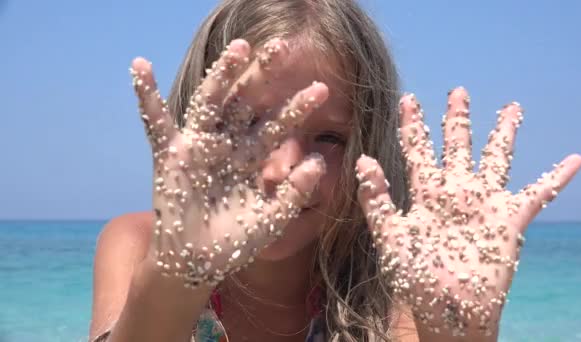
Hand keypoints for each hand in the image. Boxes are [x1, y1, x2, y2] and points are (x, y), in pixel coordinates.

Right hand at [130, 38, 327, 288]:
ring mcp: (198, 146)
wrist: (198, 264)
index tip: (321, 90)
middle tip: (283, 46)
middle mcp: (227, 144)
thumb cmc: (235, 242)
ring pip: (211, 102)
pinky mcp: (170, 156)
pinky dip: (146, 97)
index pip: (278, 125)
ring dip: (223, 74)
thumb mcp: (271, 219)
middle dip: (263, 75)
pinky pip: (156, 123)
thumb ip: (295, 193)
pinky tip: (140, 67)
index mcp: (253, 156)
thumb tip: (320, 162)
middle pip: (247, 101)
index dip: (297, 108)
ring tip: (240, 47)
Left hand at [355, 88, 580, 337]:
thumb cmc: (415, 278)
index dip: (413, 126)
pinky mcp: (508, 220)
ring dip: (503, 134)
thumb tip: (363, 160)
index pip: (418, 152)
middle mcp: (455, 193)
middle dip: (458, 120)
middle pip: (457, 147)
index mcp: (425, 194)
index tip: (409, 99)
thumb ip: (378, 199)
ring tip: (512, 108)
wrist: (447, 310)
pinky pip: (537, 194)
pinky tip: (574, 159)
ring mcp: (483, 204)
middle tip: (458, 92)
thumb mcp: (390, 237)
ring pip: (495, 159)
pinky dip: (556, 178)